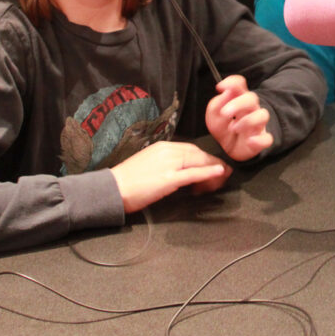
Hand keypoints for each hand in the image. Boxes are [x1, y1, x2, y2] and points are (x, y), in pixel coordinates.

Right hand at [110, 141, 230, 212]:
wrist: (111, 189)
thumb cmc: (127, 181)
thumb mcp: (149, 164)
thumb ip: (165, 164)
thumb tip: (180, 171)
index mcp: (162, 146)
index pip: (191, 149)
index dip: (205, 158)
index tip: (213, 166)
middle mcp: (167, 151)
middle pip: (198, 154)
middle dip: (213, 163)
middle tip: (223, 173)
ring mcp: (168, 164)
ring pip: (199, 162)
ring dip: (214, 170)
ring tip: (223, 177)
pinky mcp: (168, 178)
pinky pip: (193, 173)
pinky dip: (209, 172)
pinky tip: (219, 173)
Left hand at [206, 75, 273, 161]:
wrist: (229, 149)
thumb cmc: (223, 129)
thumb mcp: (213, 117)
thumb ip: (216, 104)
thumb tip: (225, 92)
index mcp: (238, 99)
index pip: (240, 84)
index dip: (232, 82)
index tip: (220, 87)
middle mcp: (250, 109)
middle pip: (252, 98)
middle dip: (238, 104)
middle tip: (224, 113)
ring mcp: (258, 124)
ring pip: (262, 115)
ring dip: (248, 121)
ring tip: (233, 128)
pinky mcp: (261, 140)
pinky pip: (267, 139)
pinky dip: (260, 140)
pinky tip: (250, 141)